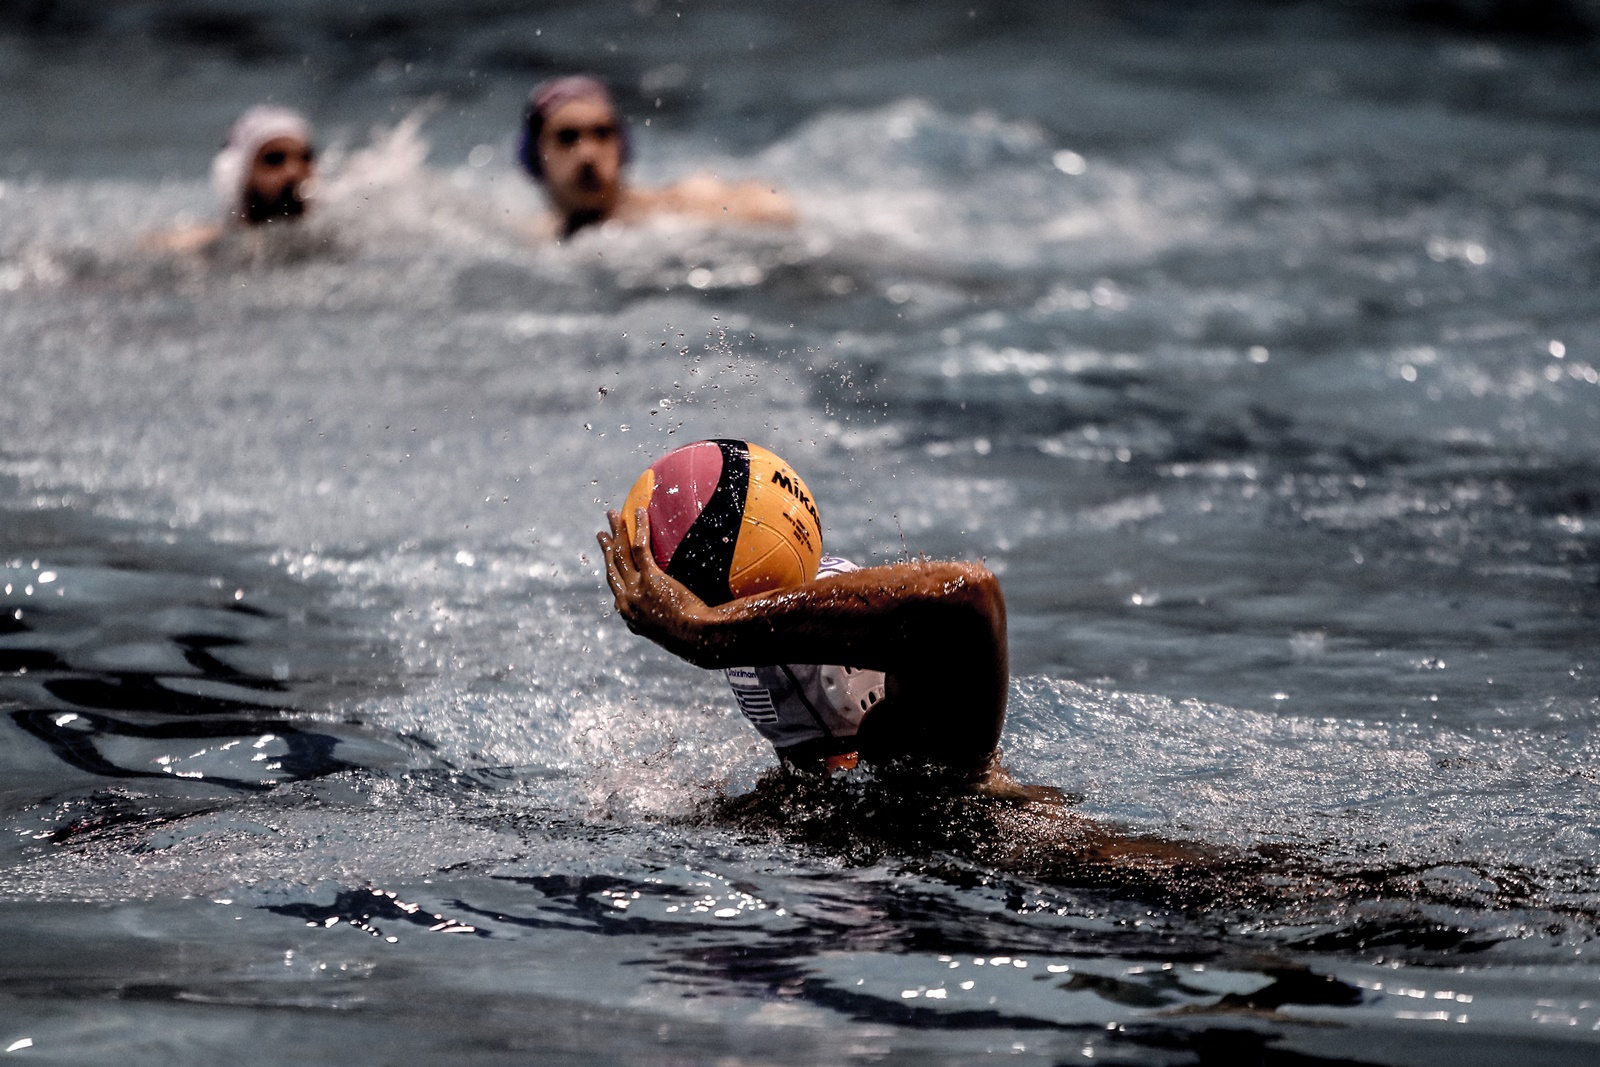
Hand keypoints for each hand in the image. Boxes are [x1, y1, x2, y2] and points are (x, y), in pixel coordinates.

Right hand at [597, 508, 712, 659]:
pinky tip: (639, 512)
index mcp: (630, 615)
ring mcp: (636, 589)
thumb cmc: (694, 637)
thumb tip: (677, 610)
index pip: (616, 587)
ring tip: (613, 515)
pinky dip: (638, 528)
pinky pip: (640, 547)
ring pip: (621, 554)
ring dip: (616, 532)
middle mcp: (627, 601)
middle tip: (602, 533)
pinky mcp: (650, 578)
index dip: (611, 570)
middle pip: (613, 567)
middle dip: (607, 547)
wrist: (697, 638)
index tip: (609, 560)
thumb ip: (667, 617)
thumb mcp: (672, 631)